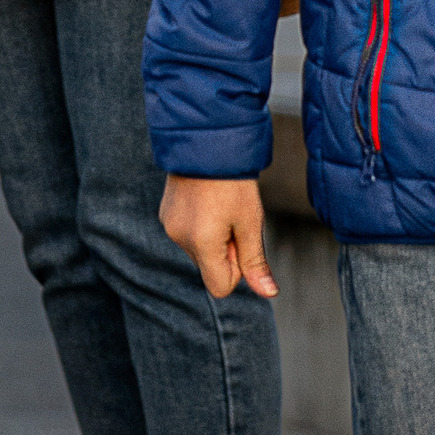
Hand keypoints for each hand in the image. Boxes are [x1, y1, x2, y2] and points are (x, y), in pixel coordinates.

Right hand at [160, 174, 277, 299]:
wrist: (207, 141)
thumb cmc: (233, 181)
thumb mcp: (251, 222)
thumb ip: (255, 261)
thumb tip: (269, 293)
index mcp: (201, 243)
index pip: (220, 287)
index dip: (237, 270)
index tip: (242, 241)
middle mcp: (180, 238)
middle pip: (210, 267)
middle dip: (225, 250)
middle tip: (234, 217)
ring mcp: (169, 225)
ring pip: (200, 250)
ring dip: (214, 236)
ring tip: (221, 205)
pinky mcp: (165, 213)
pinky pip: (188, 233)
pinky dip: (201, 225)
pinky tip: (208, 200)